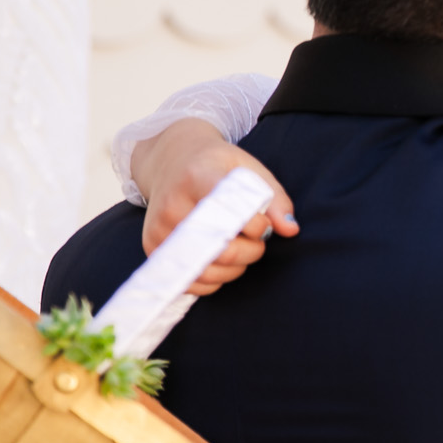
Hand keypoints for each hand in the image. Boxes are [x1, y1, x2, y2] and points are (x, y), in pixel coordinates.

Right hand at [130, 118, 297, 294]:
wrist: (170, 161)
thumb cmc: (216, 166)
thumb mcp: (248, 169)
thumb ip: (273, 198)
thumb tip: (291, 230)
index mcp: (198, 178)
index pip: (232, 213)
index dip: (257, 226)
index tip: (264, 223)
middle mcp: (172, 204)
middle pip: (222, 249)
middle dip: (252, 251)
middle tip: (258, 242)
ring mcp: (159, 228)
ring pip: (206, 270)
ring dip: (235, 268)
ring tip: (241, 250)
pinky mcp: (151, 246)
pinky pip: (188, 281)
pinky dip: (212, 280)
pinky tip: (221, 262)